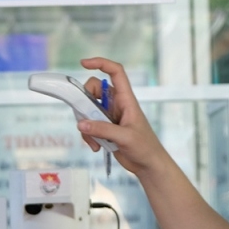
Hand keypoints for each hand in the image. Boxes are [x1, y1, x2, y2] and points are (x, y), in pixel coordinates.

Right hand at [77, 57, 167, 175]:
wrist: (148, 165)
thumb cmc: (145, 147)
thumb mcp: (125, 137)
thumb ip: (103, 130)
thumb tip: (80, 123)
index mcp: (126, 99)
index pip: (115, 72)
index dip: (101, 63)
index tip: (83, 63)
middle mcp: (116, 104)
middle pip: (93, 90)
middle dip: (84, 103)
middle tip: (85, 119)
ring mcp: (108, 116)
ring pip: (87, 109)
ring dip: (85, 125)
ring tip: (95, 142)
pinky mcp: (104, 128)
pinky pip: (88, 125)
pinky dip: (88, 135)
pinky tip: (97, 147)